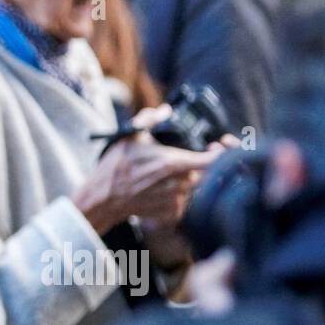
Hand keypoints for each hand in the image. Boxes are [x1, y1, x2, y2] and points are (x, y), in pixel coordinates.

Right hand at [73, 133, 224, 234]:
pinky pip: (185, 202)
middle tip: (178, 159)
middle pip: (204, 173)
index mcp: (172, 163)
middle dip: (196, 165)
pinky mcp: (172, 214)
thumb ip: (149, 118)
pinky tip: (161, 189)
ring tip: (164, 175)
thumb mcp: (129, 135)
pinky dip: (178, 195)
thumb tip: (165, 110)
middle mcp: (178, 184)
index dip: (220, 152)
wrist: (104, 198)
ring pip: (194, 187)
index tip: (215, 147)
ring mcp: (176, 201)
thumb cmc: (116, 167)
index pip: (213, 160)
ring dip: (186, 180)